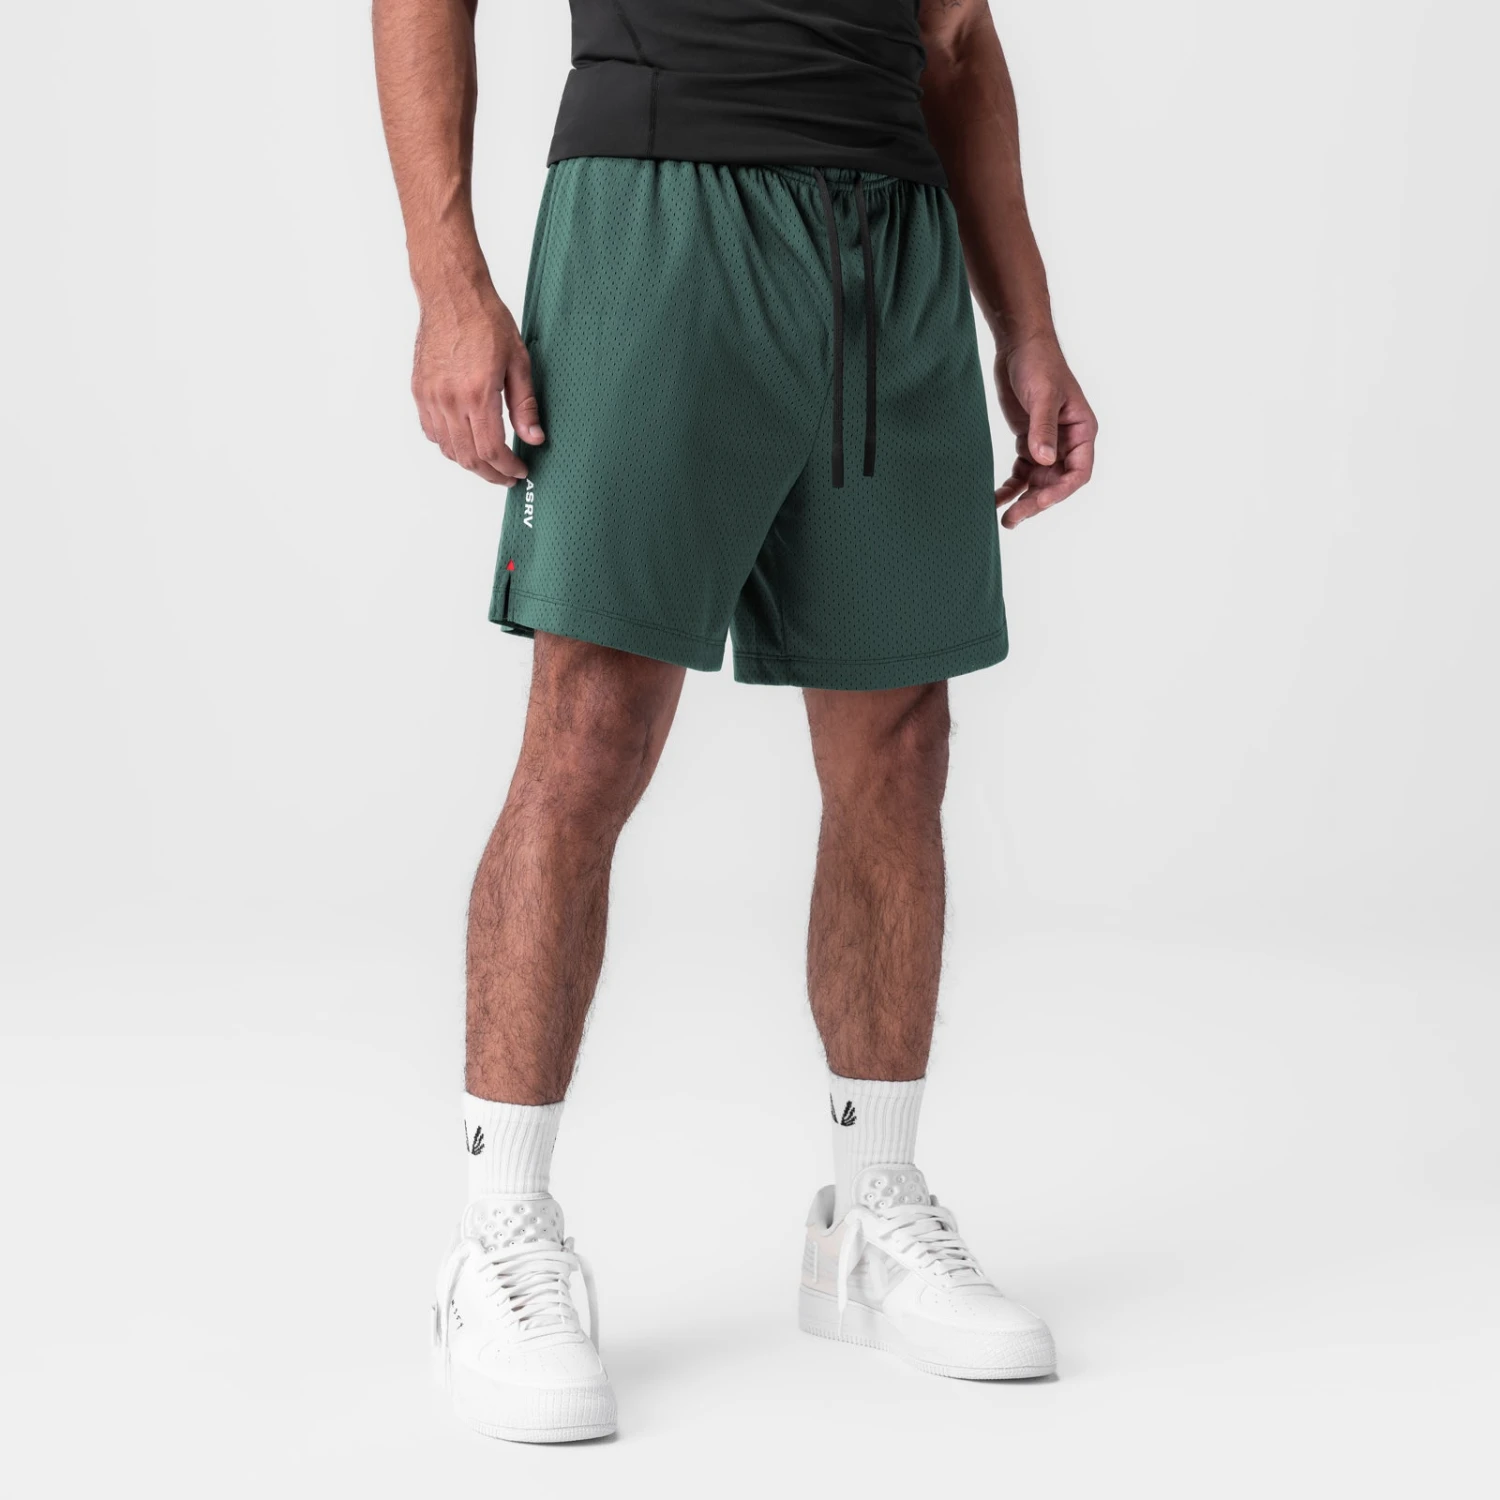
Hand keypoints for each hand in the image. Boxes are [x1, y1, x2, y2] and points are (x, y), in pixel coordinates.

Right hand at [412, 292, 543, 485]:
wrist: (451, 295)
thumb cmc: (485, 320)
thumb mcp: (518, 362)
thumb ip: (524, 405)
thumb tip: (533, 438)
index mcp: (478, 393)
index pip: (491, 450)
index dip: (506, 468)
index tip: (519, 471)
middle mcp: (450, 399)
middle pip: (468, 457)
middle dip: (490, 473)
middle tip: (506, 475)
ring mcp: (430, 397)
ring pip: (448, 449)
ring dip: (470, 462)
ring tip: (489, 461)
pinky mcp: (419, 391)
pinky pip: (432, 432)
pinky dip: (449, 445)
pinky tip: (465, 441)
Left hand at [993, 334, 1096, 527]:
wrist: (1018, 345)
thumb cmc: (1039, 363)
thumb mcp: (1043, 395)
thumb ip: (1043, 428)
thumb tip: (1044, 460)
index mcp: (1082, 431)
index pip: (1078, 471)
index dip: (1061, 490)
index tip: (1039, 500)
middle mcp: (1068, 442)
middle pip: (1056, 482)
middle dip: (1036, 501)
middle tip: (1014, 519)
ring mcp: (1048, 444)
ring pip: (1038, 482)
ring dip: (1023, 500)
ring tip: (1005, 520)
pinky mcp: (1028, 442)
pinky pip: (1022, 473)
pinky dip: (1010, 487)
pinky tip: (996, 499)